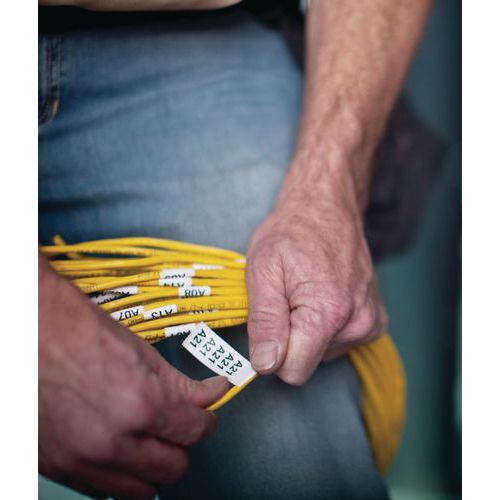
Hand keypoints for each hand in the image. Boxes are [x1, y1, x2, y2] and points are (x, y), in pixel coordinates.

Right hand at [39, 258, 227, 499]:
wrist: (24, 327)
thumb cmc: (78, 330)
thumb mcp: (141, 351)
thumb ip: (181, 383)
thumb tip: (212, 394)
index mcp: (140, 405)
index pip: (194, 432)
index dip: (206, 422)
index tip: (206, 415)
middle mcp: (111, 442)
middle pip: (172, 468)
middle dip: (182, 445)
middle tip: (178, 425)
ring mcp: (79, 460)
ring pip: (140, 489)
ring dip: (152, 467)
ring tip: (149, 438)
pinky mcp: (54, 466)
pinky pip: (102, 489)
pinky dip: (119, 474)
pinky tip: (119, 447)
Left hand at [246, 176, 386, 384]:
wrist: (325, 209)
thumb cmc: (291, 234)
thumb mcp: (263, 271)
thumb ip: (264, 322)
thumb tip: (264, 365)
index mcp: (327, 313)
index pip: (292, 372)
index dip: (271, 353)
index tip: (268, 324)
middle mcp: (357, 323)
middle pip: (307, 364)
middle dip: (289, 340)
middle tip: (286, 301)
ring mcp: (370, 323)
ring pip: (322, 354)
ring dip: (307, 331)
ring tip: (303, 294)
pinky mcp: (375, 321)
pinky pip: (339, 343)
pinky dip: (325, 328)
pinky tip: (322, 298)